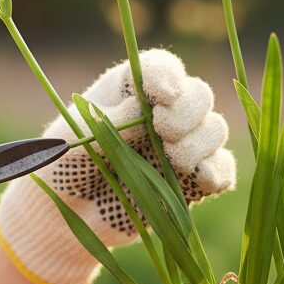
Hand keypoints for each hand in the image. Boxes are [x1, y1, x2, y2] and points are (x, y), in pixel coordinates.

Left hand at [0, 49, 235, 283]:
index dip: (169, 76)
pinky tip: (201, 179)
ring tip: (174, 159)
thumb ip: (106, 123)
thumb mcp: (71, 139)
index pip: (161, 67)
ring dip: (201, 142)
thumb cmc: (62, 165)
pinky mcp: (190, 182)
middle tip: (162, 132)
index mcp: (130, 89)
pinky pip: (221, 170)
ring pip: (215, 129)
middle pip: (199, 94)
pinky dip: (218, 171)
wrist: (64, 216)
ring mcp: (179, 146)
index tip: (164, 97)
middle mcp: (161, 112)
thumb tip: (143, 110)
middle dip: (187, 112)